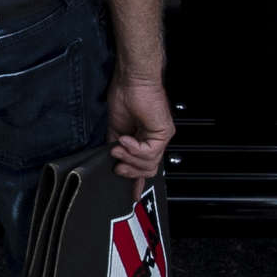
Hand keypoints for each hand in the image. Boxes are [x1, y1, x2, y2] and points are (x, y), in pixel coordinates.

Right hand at [104, 65, 174, 182]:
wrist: (130, 81)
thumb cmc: (124, 96)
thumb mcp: (115, 129)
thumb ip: (117, 148)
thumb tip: (112, 163)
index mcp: (144, 139)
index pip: (145, 166)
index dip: (138, 181)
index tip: (133, 196)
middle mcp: (155, 140)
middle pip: (148, 169)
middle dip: (130, 171)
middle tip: (116, 165)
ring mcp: (161, 137)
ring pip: (149, 164)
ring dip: (130, 158)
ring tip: (118, 147)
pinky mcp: (164, 133)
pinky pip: (149, 152)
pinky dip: (134, 148)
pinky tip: (126, 139)